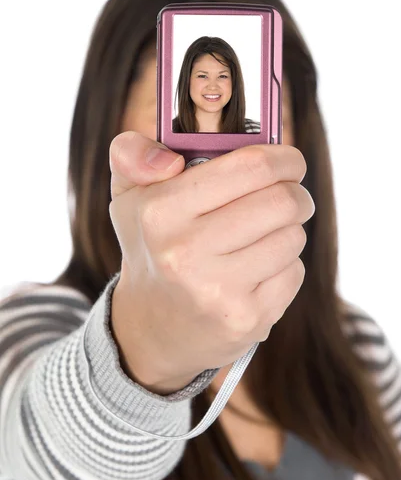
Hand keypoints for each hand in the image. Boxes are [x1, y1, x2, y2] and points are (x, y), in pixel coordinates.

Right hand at [109, 131, 314, 392]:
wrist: (154, 325)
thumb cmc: (153, 246)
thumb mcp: (130, 195)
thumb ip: (132, 154)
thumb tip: (169, 160)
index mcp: (160, 212)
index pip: (252, 166)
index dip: (284, 158)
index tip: (288, 162)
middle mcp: (186, 253)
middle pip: (283, 201)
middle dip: (296, 194)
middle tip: (288, 196)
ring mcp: (217, 291)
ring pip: (293, 237)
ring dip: (288, 231)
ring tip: (262, 236)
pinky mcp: (245, 319)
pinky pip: (294, 273)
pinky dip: (285, 266)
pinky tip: (258, 271)